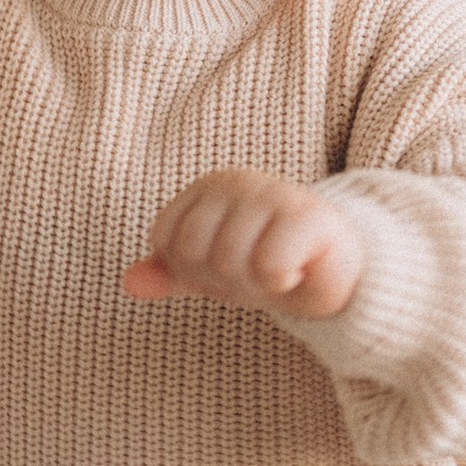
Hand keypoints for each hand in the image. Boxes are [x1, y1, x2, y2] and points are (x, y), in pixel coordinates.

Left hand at [123, 171, 363, 320]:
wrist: (337, 271)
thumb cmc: (268, 261)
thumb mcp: (211, 270)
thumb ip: (169, 273)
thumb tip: (128, 284)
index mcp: (208, 188)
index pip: (167, 240)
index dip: (192, 268)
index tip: (224, 264)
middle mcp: (238, 182)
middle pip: (193, 251)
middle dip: (221, 277)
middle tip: (253, 270)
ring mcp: (275, 194)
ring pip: (228, 261)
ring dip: (252, 283)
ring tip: (276, 269)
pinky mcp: (309, 216)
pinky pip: (269, 266)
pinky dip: (279, 282)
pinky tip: (297, 270)